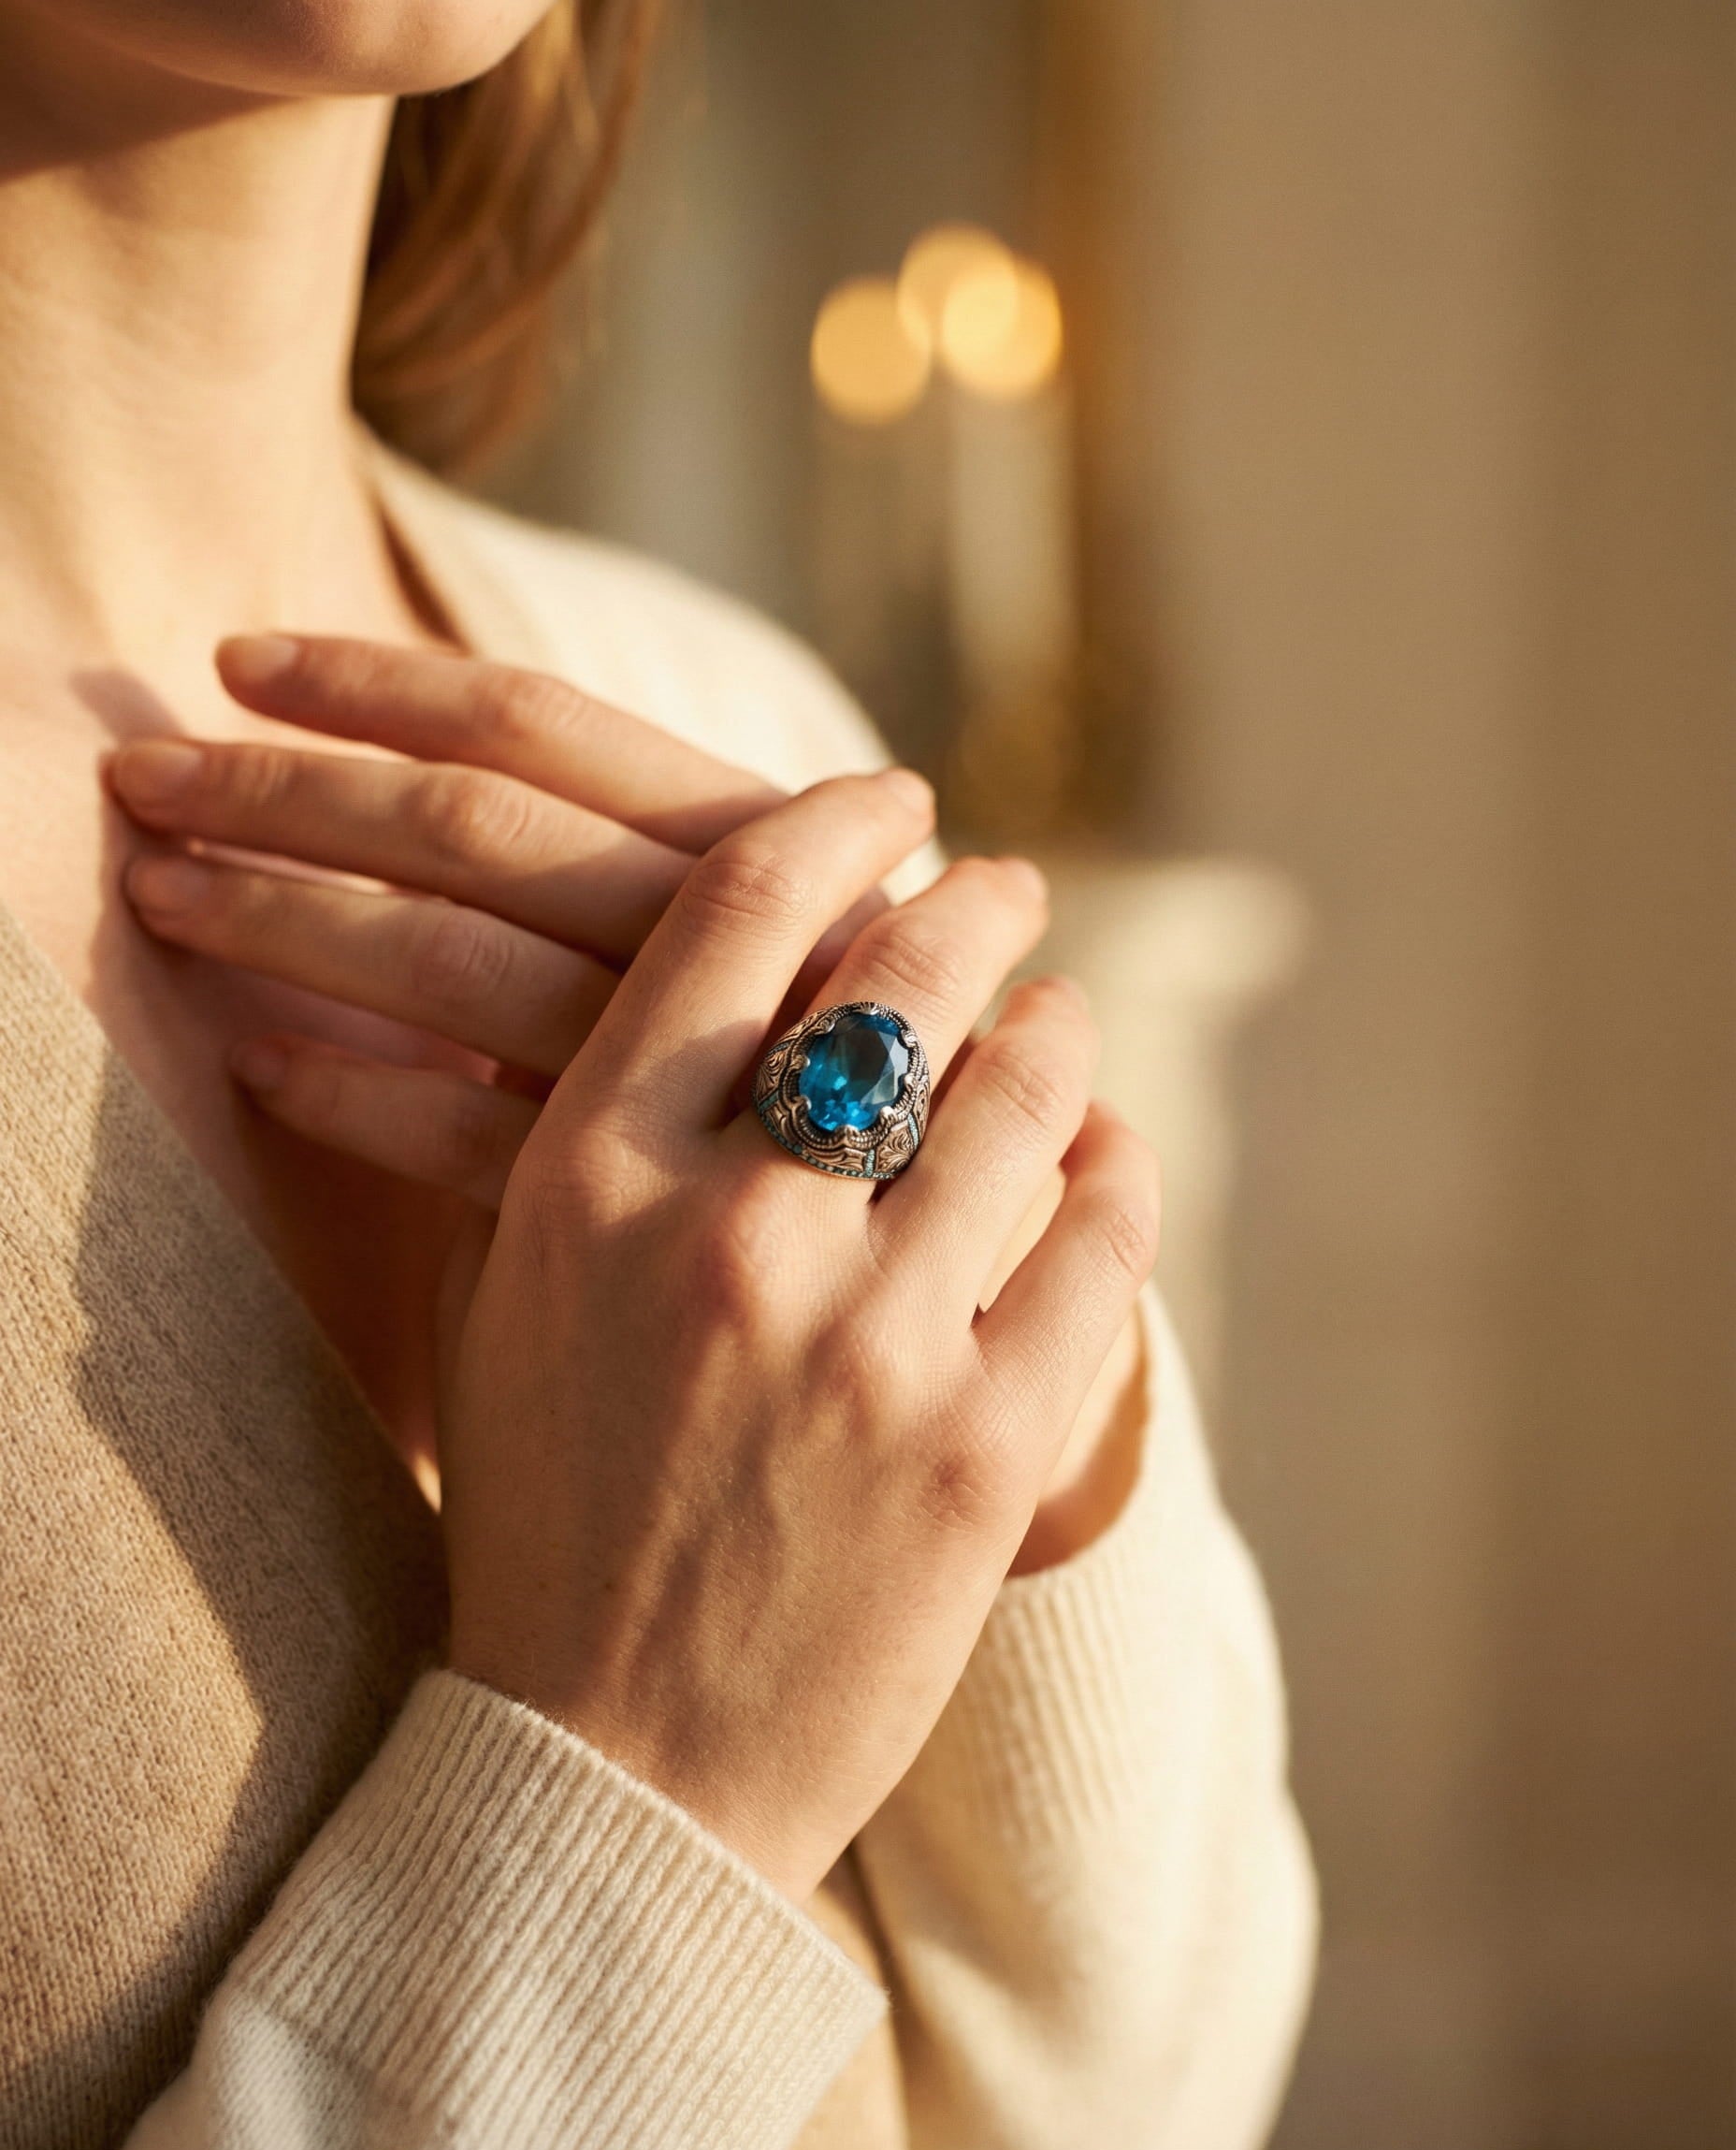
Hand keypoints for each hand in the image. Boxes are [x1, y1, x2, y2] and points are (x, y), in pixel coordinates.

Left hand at [108, 633, 874, 1195]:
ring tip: (158, 896)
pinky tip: (261, 1073)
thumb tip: (476, 771)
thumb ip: (673, 859)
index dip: (379, 683)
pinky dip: (359, 1100)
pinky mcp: (655, 1198)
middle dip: (286, 790)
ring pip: (455, 969)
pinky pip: (473, 1139)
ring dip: (288, 923)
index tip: (233, 657)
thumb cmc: (894, 1076)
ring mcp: (689, 1068)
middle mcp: (724, 936)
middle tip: (137, 773)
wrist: (989, 1264)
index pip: (543, 726)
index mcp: (757, 844)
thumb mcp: (809, 931)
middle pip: (471, 831)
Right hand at [439, 771, 1159, 1898]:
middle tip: (1001, 886)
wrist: (610, 1767)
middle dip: (974, 902)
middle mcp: (731, 1235)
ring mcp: (870, 1343)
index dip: (837, 825)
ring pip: (1024, 1088)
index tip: (891, 801)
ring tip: (1054, 1018)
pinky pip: (1100, 1241)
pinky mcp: (986, 1449)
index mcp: (590, 1181)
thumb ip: (592, 1124)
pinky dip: (1112, 1171)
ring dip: (1053, 1030)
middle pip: (902, 974)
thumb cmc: (549, 1515)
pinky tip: (1102, 1153)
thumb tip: (708, 969)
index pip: (740, 912)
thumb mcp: (512, 1296)